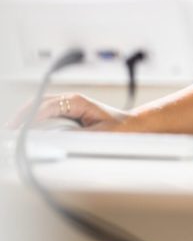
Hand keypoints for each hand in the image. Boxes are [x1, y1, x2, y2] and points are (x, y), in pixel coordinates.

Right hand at [14, 93, 129, 131]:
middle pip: (40, 103)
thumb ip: (78, 137)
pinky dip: (34, 120)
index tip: (19, 126)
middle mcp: (71, 101)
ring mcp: (69, 106)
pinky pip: (47, 114)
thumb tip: (56, 139)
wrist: (133, 125)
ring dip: (27, 117)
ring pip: (41, 107)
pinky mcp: (69, 113)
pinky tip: (26, 131)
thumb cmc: (120, 127)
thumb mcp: (99, 134)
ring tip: (14, 131)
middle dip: (23, 115)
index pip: (48, 106)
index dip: (31, 115)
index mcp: (78, 102)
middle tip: (10, 130)